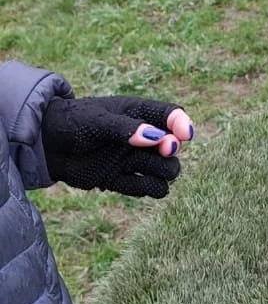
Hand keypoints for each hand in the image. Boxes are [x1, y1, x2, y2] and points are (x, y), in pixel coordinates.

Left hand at [41, 94, 193, 197]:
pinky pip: (146, 188)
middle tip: (162, 151)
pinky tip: (133, 182)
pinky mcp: (120, 179)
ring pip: (165, 171)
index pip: (172, 116)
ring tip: (148, 170)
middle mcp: (141, 138)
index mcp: (139, 114)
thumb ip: (126, 129)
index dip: (183, 125)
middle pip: (173, 149)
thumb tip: (155, 137)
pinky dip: (147, 188)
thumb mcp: (97, 120)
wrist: (45, 144)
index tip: (186, 136)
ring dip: (164, 173)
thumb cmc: (71, 122)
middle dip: (171, 152)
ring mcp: (132, 159)